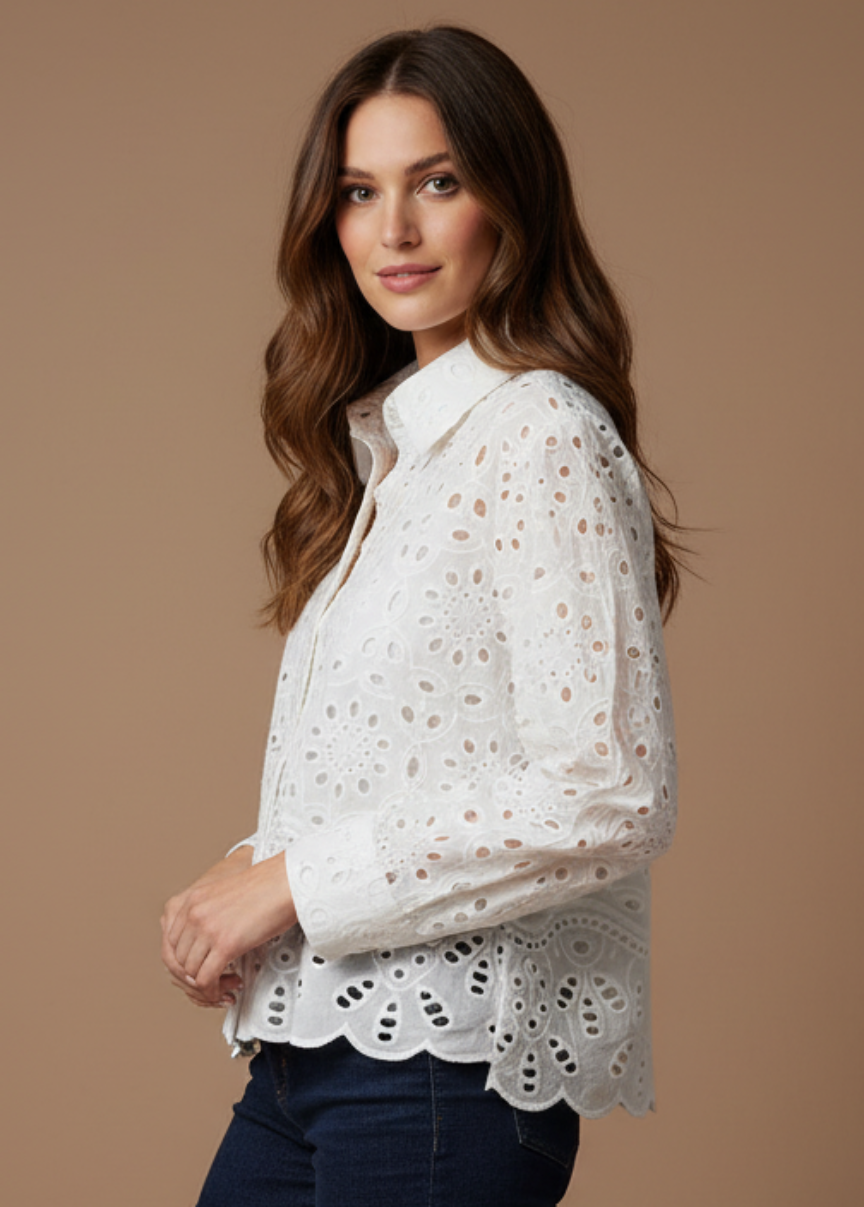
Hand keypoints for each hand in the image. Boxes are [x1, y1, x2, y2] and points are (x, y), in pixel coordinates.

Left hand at [161, 847, 296, 1006]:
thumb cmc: (265, 885)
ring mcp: (207, 929)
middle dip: (194, 976)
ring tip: (224, 984)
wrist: (286, 882)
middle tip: (213, 980)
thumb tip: (204, 941)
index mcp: (191, 899)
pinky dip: (214, 991)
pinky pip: (207, 979)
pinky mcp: (225, 944)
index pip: (170, 942)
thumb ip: (206, 913)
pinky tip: (228, 987)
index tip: (198, 967)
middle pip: (177, 960)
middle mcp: (194, 913)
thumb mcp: (222, 893)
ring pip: (191, 973)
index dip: (184, 961)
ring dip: (207, 986)